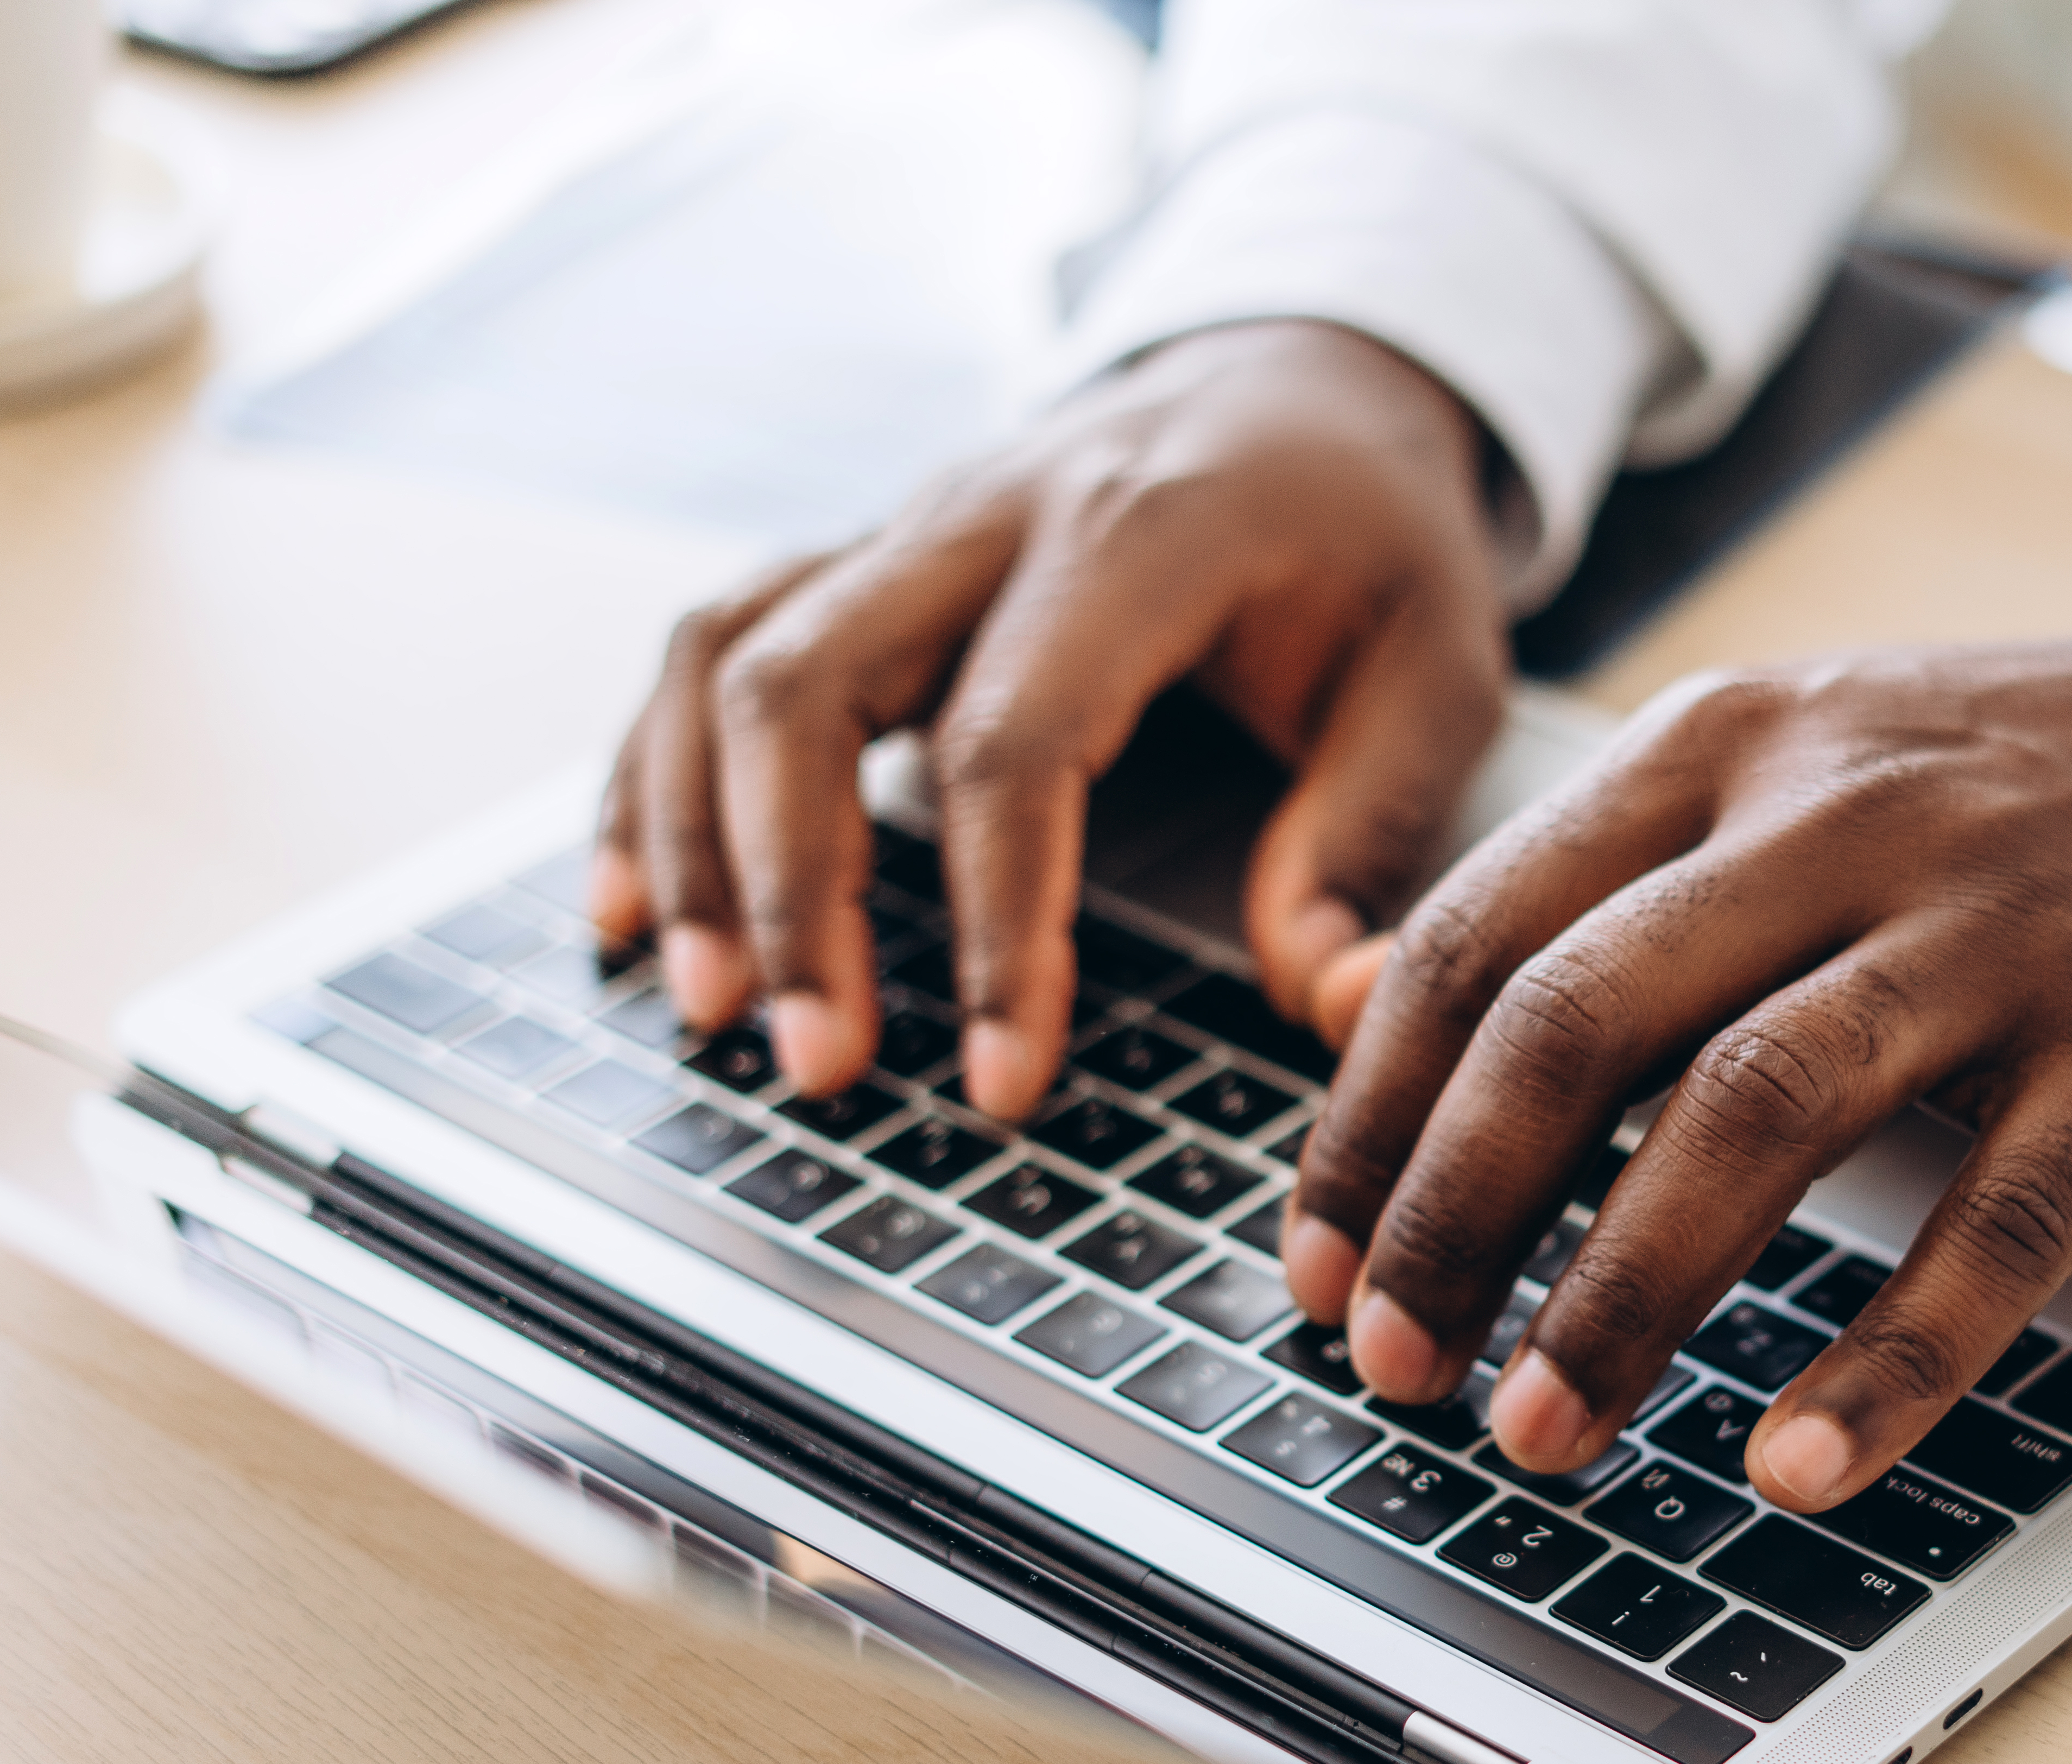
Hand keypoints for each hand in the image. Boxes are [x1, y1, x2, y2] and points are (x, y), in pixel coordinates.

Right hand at [591, 320, 1510, 1114]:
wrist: (1306, 378)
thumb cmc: (1372, 536)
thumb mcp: (1441, 665)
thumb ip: (1374, 828)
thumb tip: (1320, 996)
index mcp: (1138, 533)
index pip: (1013, 743)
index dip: (996, 926)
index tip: (1005, 1078)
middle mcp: (986, 512)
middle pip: (812, 687)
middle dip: (795, 893)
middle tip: (821, 1066)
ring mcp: (903, 526)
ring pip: (731, 660)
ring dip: (696, 841)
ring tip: (711, 1010)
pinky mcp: (860, 558)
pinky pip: (710, 648)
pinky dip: (651, 775)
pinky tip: (630, 909)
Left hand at [1281, 596, 2071, 1513]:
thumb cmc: (2037, 796)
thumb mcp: (1805, 772)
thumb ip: (1615, 886)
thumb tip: (1380, 1025)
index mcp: (1730, 743)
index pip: (1484, 936)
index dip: (1374, 1121)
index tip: (1319, 1268)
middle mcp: (1844, 812)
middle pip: (1583, 1025)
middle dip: (1458, 1219)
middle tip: (1399, 1374)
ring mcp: (1999, 925)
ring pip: (1755, 1114)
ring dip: (1623, 1296)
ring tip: (1544, 1435)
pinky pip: (1993, 1225)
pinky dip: (1886, 1359)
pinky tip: (1798, 1462)